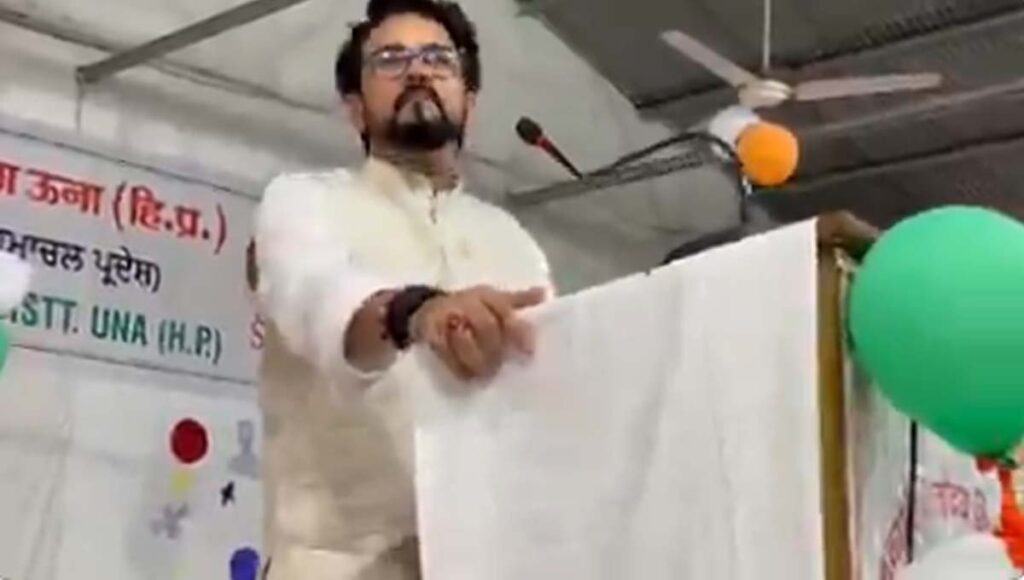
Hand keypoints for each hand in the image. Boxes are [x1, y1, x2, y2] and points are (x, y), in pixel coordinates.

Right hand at [413, 285, 545, 380]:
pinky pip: (443, 349)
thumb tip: (546, 294)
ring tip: (484, 373)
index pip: (505, 310)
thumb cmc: (469, 307)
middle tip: (499, 366)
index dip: (518, 331)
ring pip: (463, 335)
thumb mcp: (493, 300)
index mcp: (487, 296)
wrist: (426, 308)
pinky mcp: (429, 330)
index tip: (528, 352)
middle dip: (494, 347)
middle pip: (485, 324)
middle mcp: (467, 302)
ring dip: (475, 357)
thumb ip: (519, 301)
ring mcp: (446, 315)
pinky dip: (455, 364)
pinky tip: (465, 375)